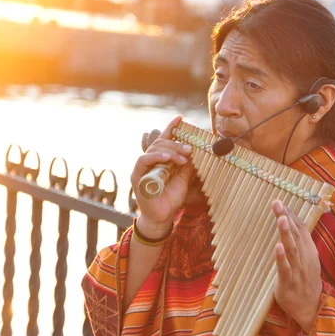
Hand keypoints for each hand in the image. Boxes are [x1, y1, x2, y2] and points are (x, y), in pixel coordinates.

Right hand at [130, 115, 195, 236]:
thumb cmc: (171, 198)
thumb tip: (197, 151)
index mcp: (160, 159)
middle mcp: (150, 161)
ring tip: (183, 157)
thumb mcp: (184, 179)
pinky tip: (167, 158)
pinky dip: (156, 156)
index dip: (171, 128)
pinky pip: (144, 160)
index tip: (181, 118)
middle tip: (190, 150)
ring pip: (154, 148)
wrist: (162, 217)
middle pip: (161, 142)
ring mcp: (142, 167)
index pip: (165, 139)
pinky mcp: (136, 176)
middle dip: (177, 143)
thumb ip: (188, 165)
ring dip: (170, 150)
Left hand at [272, 200, 321, 332]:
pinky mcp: (288, 283)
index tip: (280, 201)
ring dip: (286, 233)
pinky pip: (285, 269)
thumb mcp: (305, 258)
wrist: (311, 309)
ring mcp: (297, 270)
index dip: (291, 215)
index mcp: (308, 251)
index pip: (300, 229)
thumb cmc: (305, 280)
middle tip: (277, 203)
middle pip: (295, 235)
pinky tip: (277, 247)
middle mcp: (304, 258)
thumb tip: (289, 221)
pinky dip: (281, 258)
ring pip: (292, 249)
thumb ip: (298, 241)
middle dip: (286, 218)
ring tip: (280, 219)